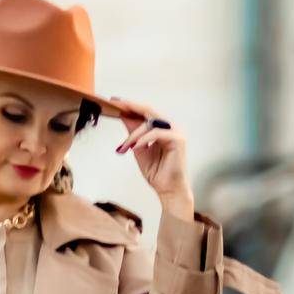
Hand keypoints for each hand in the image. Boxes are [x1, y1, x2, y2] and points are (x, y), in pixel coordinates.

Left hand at [109, 95, 193, 217]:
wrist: (168, 190)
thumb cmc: (157, 173)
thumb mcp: (139, 149)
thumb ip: (133, 134)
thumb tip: (124, 117)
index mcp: (162, 128)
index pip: (145, 113)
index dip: (130, 107)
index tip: (115, 102)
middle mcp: (170, 127)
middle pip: (149, 111)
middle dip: (131, 107)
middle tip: (116, 104)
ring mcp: (176, 132)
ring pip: (151, 123)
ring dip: (135, 133)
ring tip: (126, 145)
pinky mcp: (178, 140)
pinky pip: (157, 133)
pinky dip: (144, 139)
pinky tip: (135, 147)